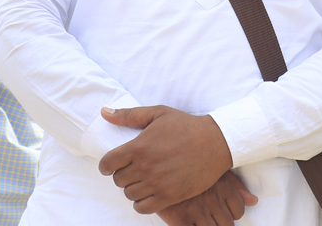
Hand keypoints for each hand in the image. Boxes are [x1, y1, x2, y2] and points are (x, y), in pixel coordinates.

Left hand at [99, 105, 232, 213]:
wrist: (217, 142)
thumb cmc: (187, 126)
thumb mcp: (159, 113)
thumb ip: (129, 115)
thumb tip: (104, 113)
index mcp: (139, 146)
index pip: (107, 164)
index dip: (108, 165)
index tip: (115, 164)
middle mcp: (145, 167)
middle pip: (118, 180)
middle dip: (124, 174)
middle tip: (136, 169)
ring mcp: (157, 183)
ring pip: (129, 194)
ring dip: (134, 187)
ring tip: (145, 179)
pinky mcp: (169, 196)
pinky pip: (142, 207)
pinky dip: (143, 202)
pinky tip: (151, 192)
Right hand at [157, 170, 256, 225]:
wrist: (158, 161)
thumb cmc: (188, 162)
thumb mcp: (212, 167)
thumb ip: (236, 185)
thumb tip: (254, 201)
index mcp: (223, 186)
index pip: (238, 210)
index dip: (232, 213)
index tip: (221, 210)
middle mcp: (213, 200)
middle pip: (227, 224)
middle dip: (221, 222)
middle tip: (209, 215)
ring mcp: (197, 211)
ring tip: (199, 218)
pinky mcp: (180, 219)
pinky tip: (189, 222)